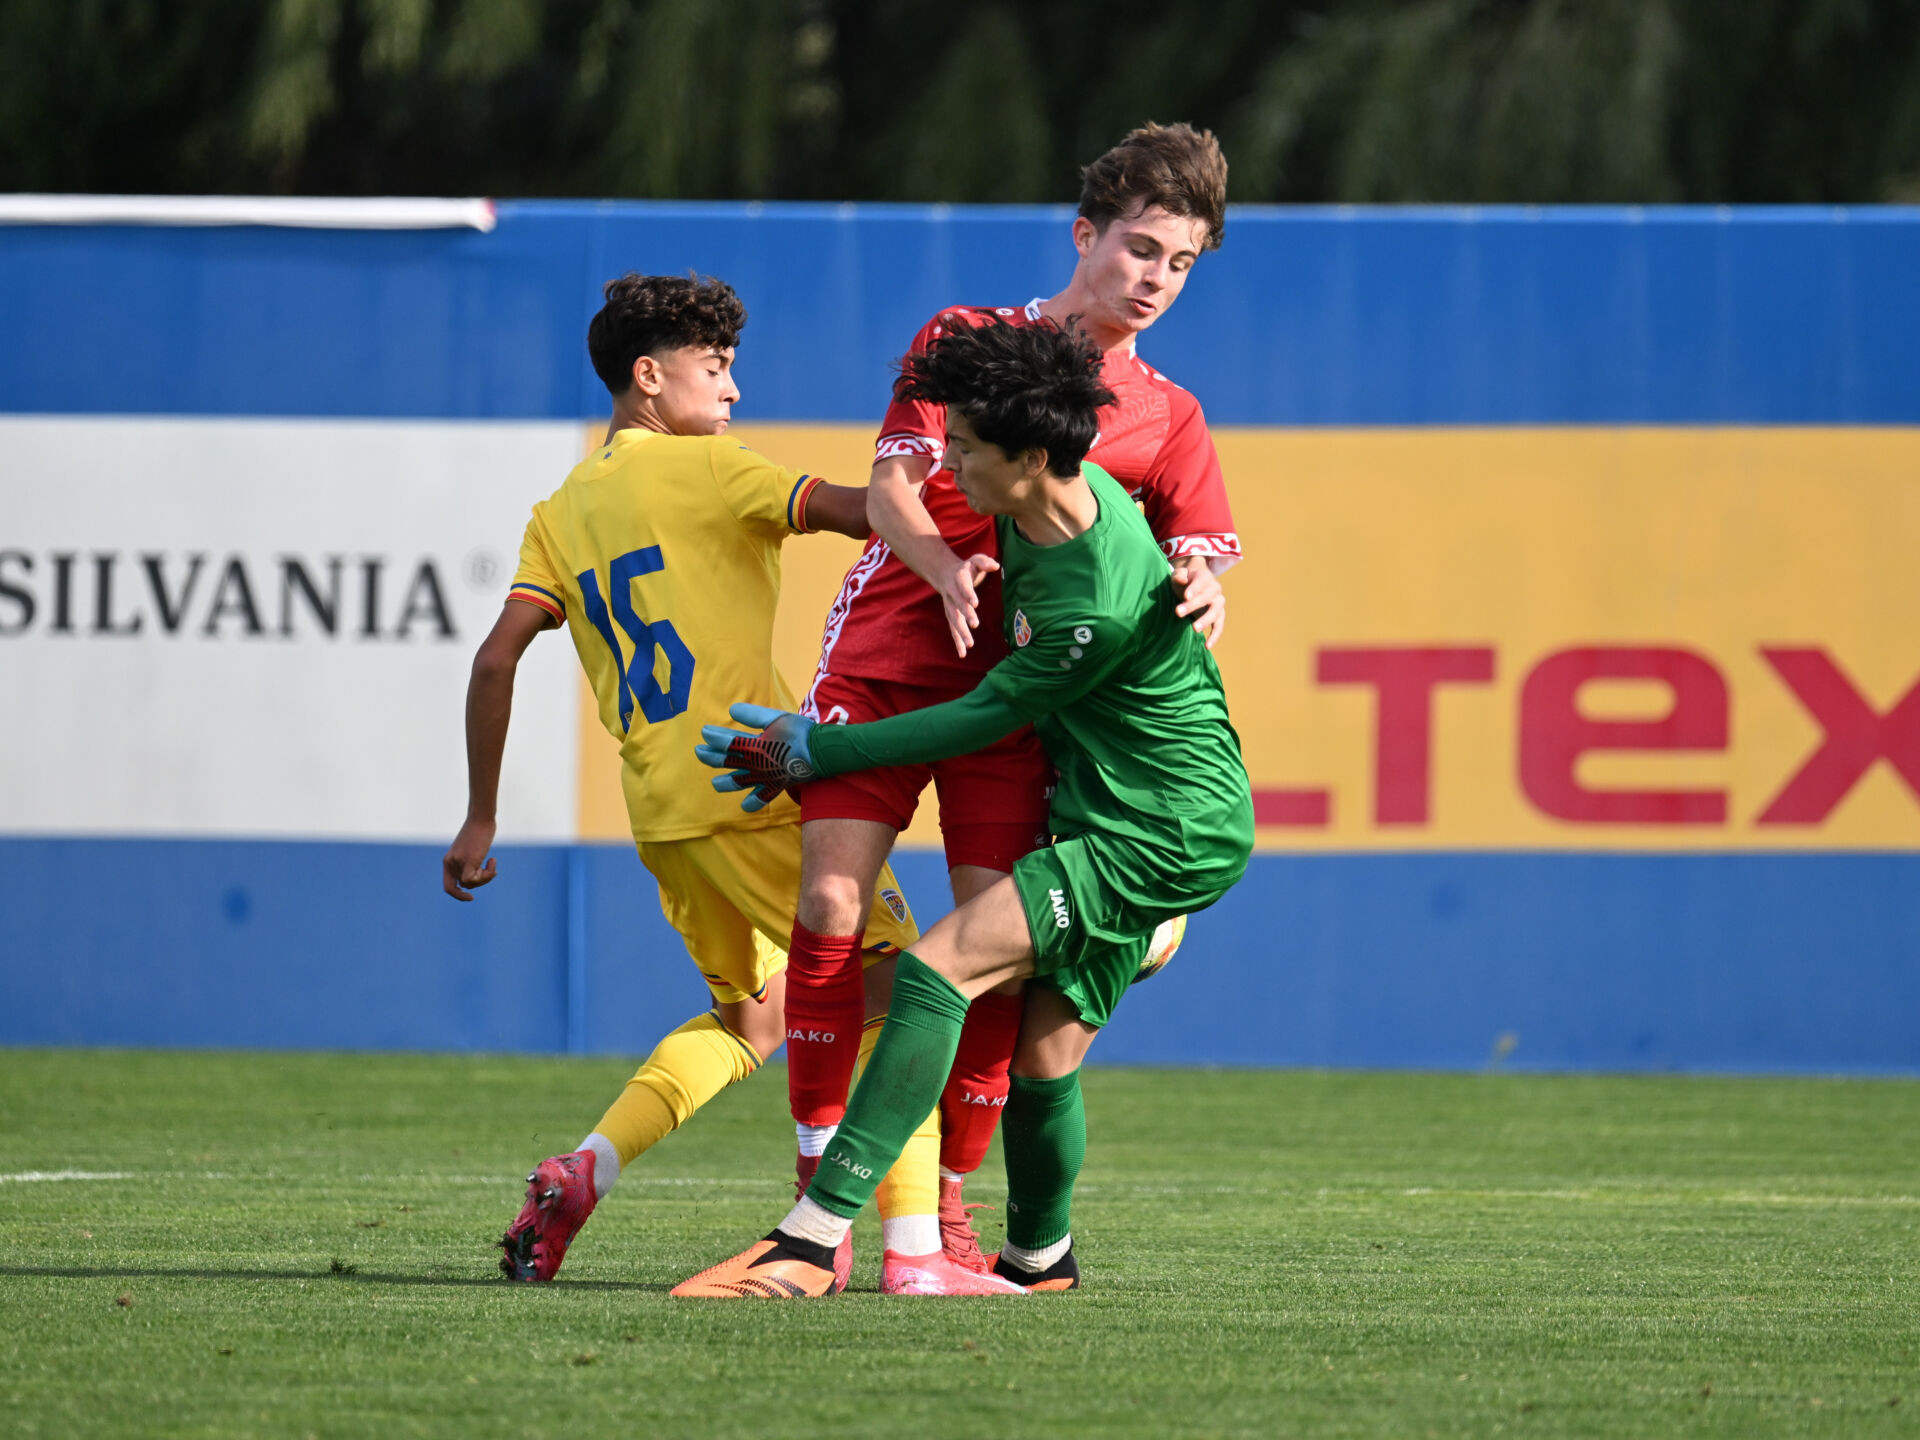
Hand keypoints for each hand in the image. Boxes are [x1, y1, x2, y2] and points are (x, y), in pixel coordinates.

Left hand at [443, 816, 497, 900]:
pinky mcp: (469, 859)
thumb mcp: (470, 849)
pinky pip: (473, 878)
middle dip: (481, 881)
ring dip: (485, 877)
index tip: (471, 897)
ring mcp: (459, 861)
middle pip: (464, 885)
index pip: (449, 886)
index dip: (458, 895)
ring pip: (470, 883)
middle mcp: (451, 862)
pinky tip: (492, 861)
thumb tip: (475, 879)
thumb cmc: (479, 831)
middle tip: (491, 868)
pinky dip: (486, 875)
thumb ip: (469, 862)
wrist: (481, 818)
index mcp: (448, 861)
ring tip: (492, 862)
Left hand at [695, 703, 819, 811]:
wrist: (822, 751)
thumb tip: (731, 710)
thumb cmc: (799, 732)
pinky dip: (753, 803)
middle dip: (711, 757)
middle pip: (727, 762)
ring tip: (715, 783)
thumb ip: (752, 715)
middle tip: (699, 752)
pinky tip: (745, 806)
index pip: (727, 743)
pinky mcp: (776, 785)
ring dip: (725, 783)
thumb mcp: (775, 718)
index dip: (713, 737)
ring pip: (739, 782)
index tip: (704, 732)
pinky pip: (763, 797)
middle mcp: (756, 764)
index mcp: (754, 746)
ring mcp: (765, 777)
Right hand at [935, 552, 1000, 657]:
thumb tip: (996, 566)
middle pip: (958, 606)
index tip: (975, 603)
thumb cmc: (966, 568)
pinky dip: (957, 641)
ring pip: (954, 620)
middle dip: (966, 615)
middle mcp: (952, 593)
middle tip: (975, 625)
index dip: (968, 594)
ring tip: (970, 645)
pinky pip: (953, 629)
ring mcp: (949, 606)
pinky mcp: (950, 615)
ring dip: (961, 632)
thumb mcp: (975, 559)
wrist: (944, 573)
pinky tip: (963, 654)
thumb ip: (985, 562)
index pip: (963, 586)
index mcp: (959, 579)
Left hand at [1171, 557, 1225, 649]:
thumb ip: (1178, 576)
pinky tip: (1207, 646)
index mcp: (1205, 577)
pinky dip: (1215, 636)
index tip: (1186, 596)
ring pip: (1215, 612)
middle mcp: (1215, 589)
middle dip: (1193, 606)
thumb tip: (1182, 581)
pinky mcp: (1219, 616)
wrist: (1193, 585)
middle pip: (1207, 598)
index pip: (1201, 582)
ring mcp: (1219, 603)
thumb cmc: (1183, 580)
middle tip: (1178, 612)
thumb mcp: (1178, 574)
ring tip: (1194, 629)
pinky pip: (1219, 626)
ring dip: (1205, 621)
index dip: (1194, 589)